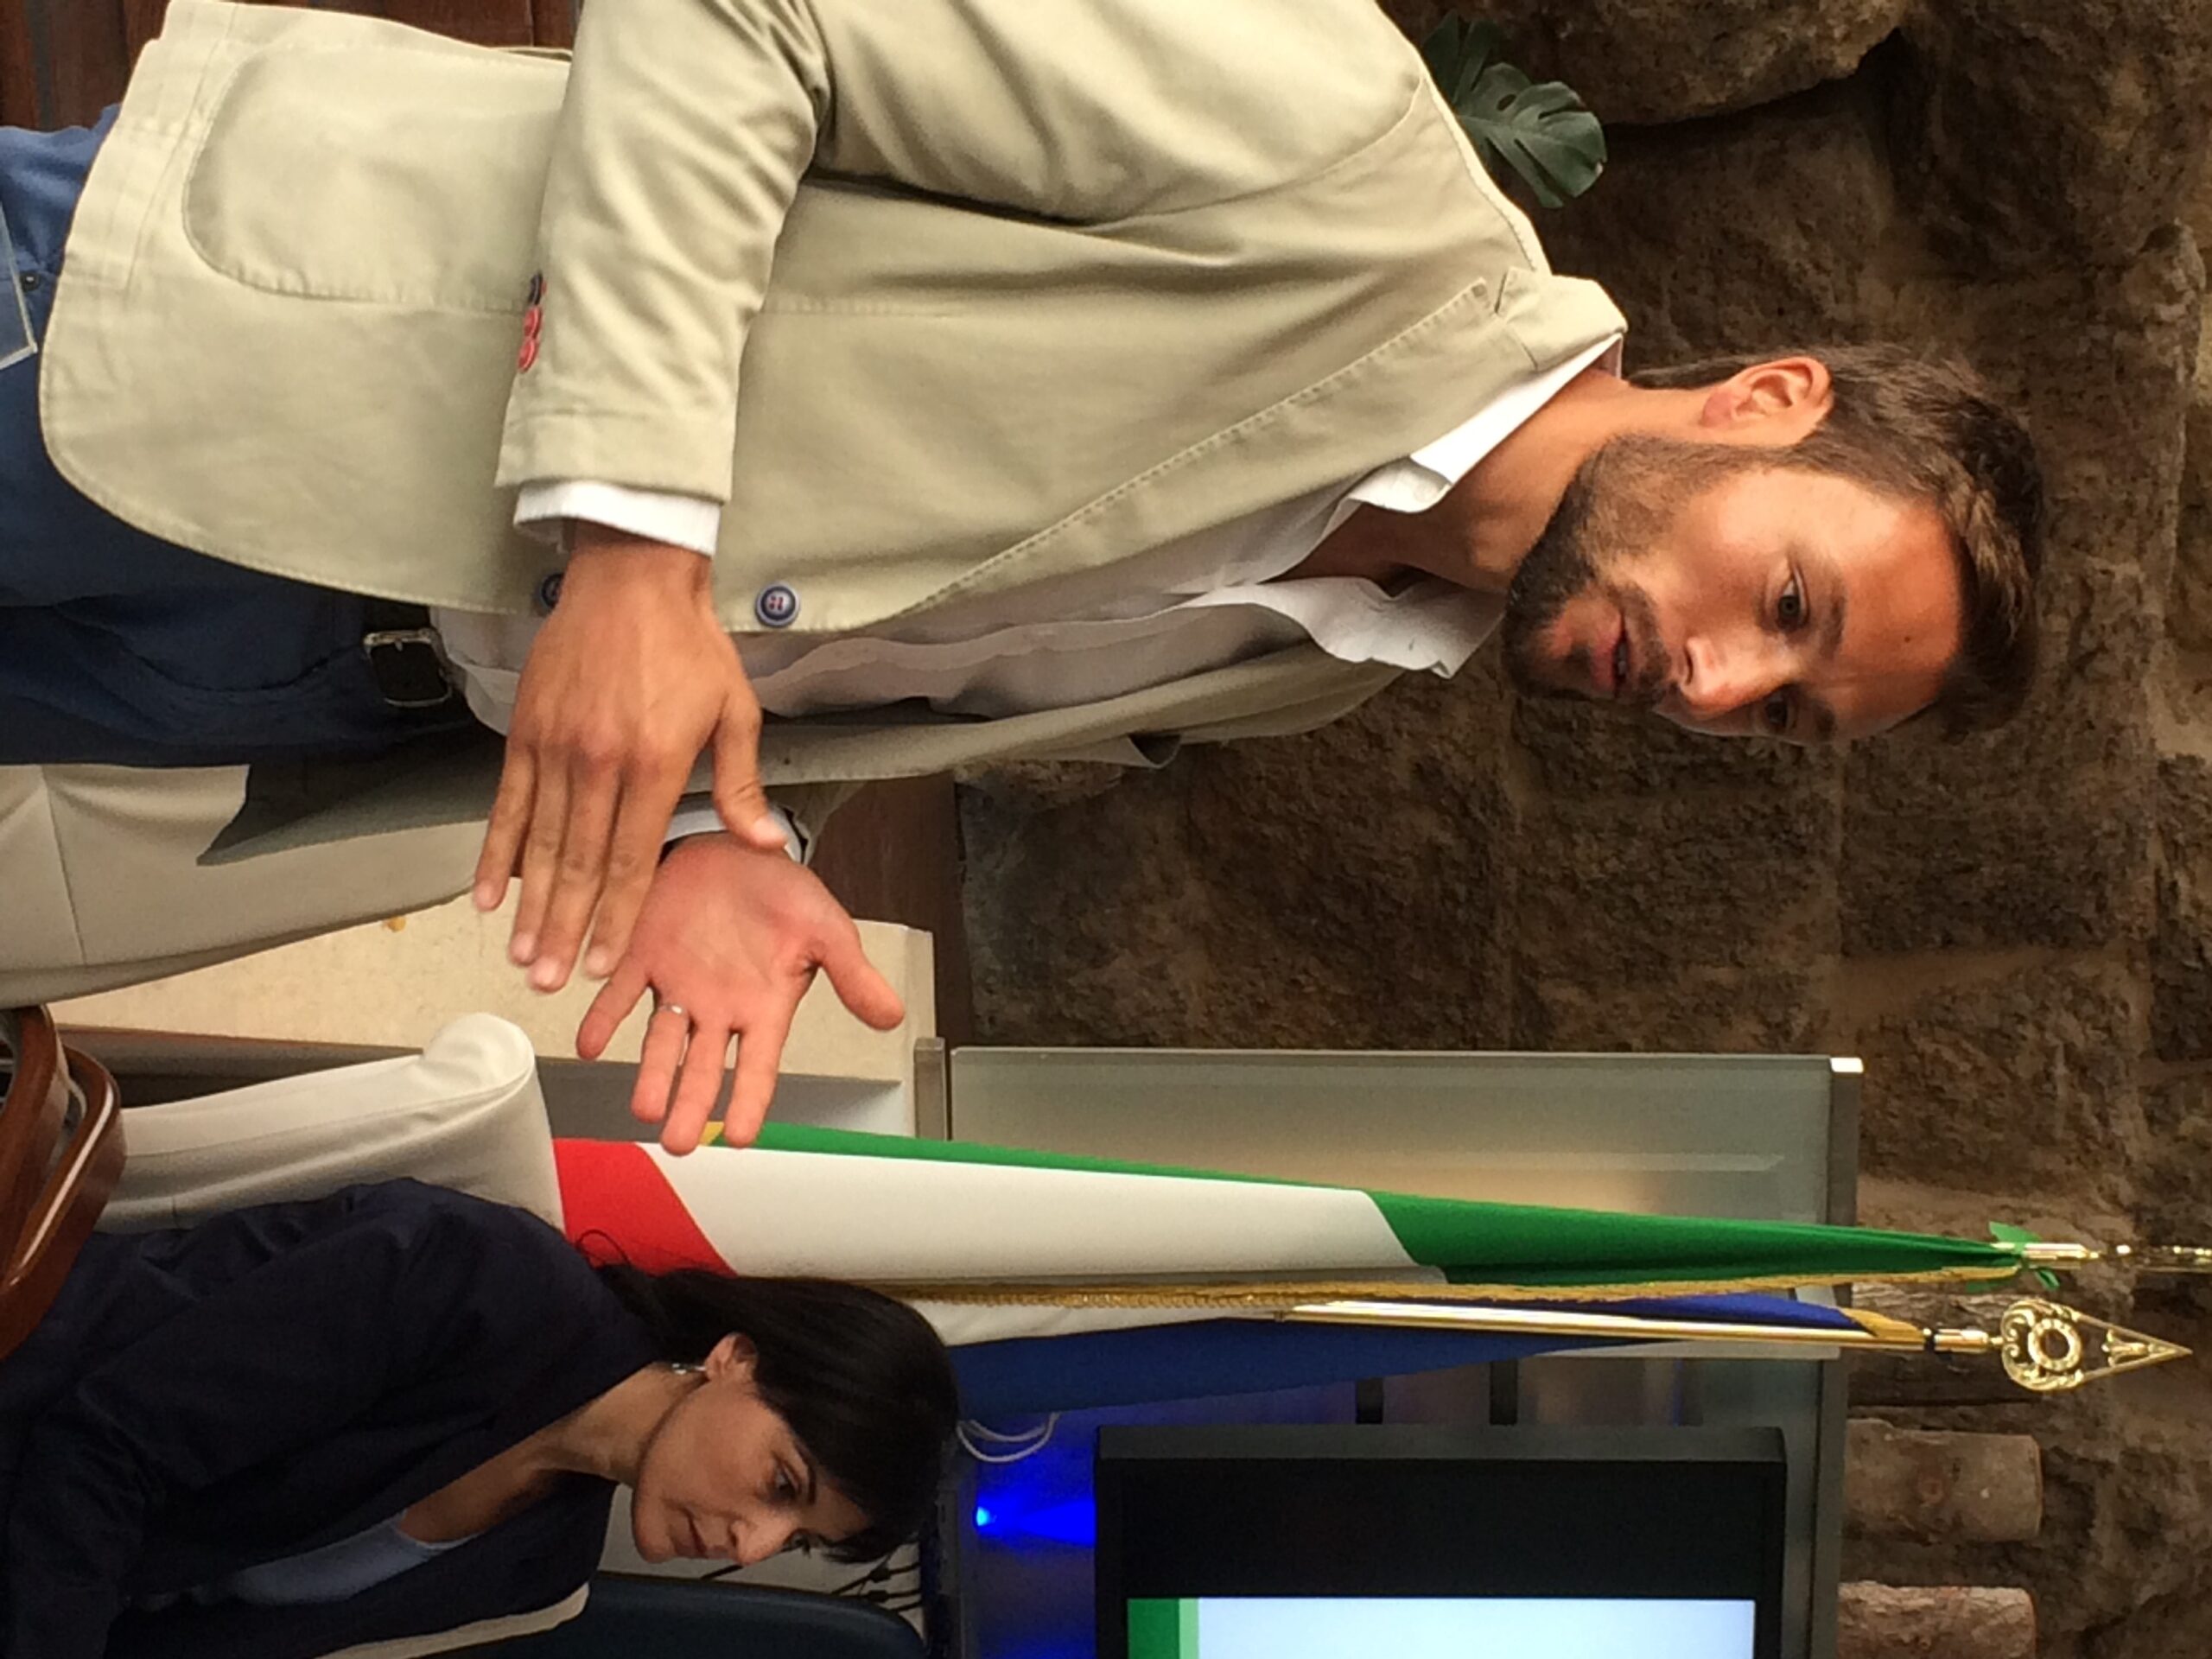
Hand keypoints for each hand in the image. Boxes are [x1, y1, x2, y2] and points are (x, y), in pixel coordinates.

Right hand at [472, 526, 789, 991]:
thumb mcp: (734, 711)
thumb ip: (741, 785)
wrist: (632, 578)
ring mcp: (557, 748)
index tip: (602, 962)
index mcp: (654, 765)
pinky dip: (493, 852)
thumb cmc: (689, 646)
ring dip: (527, 905)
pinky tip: (483, 894)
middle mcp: (599, 763)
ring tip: (518, 955)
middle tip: (548, 981)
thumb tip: (764, 845)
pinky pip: (505, 803)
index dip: (615, 916)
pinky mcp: (527, 731)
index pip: (630, 859)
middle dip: (564, 929)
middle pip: (577, 864)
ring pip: (538, 843)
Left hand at [577, 832, 905, 1152]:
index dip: (749, 1102)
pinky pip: (619, 994)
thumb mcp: (826, 928)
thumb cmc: (783, 891)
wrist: (737, 846)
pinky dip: (603, 1018)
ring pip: (661, 1042)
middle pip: (703, 1068)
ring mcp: (679, 985)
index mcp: (764, 1007)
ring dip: (651, 1075)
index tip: (740, 1136)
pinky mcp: (643, 955)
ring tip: (645, 1106)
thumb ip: (852, 975)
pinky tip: (589, 1044)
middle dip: (692, 1106)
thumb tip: (891, 1015)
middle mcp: (718, 1007)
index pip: (758, 1067)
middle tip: (680, 1142)